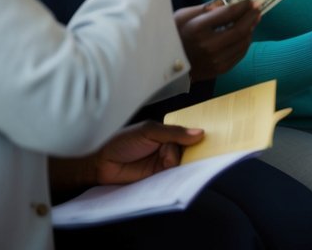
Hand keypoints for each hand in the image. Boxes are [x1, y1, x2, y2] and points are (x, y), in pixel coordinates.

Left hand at [51, 121, 204, 189]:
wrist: (99, 162)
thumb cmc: (121, 141)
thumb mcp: (148, 131)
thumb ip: (173, 132)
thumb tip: (200, 133)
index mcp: (166, 133)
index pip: (187, 135)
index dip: (198, 137)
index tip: (212, 139)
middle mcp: (166, 148)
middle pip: (187, 151)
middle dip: (190, 152)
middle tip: (185, 152)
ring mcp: (162, 164)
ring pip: (181, 164)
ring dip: (180, 165)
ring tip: (172, 163)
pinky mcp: (158, 178)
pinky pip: (172, 177)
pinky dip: (175, 176)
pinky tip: (174, 174)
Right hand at [174, 0, 260, 81]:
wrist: (166, 66)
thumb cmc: (174, 36)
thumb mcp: (183, 16)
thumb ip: (206, 8)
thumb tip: (226, 1)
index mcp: (197, 29)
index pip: (228, 14)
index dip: (243, 6)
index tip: (251, 1)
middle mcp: (208, 46)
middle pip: (240, 29)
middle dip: (252, 17)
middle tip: (258, 8)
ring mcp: (215, 60)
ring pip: (243, 42)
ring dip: (251, 29)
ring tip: (253, 20)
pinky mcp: (220, 69)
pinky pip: (240, 54)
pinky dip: (245, 42)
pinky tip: (245, 35)